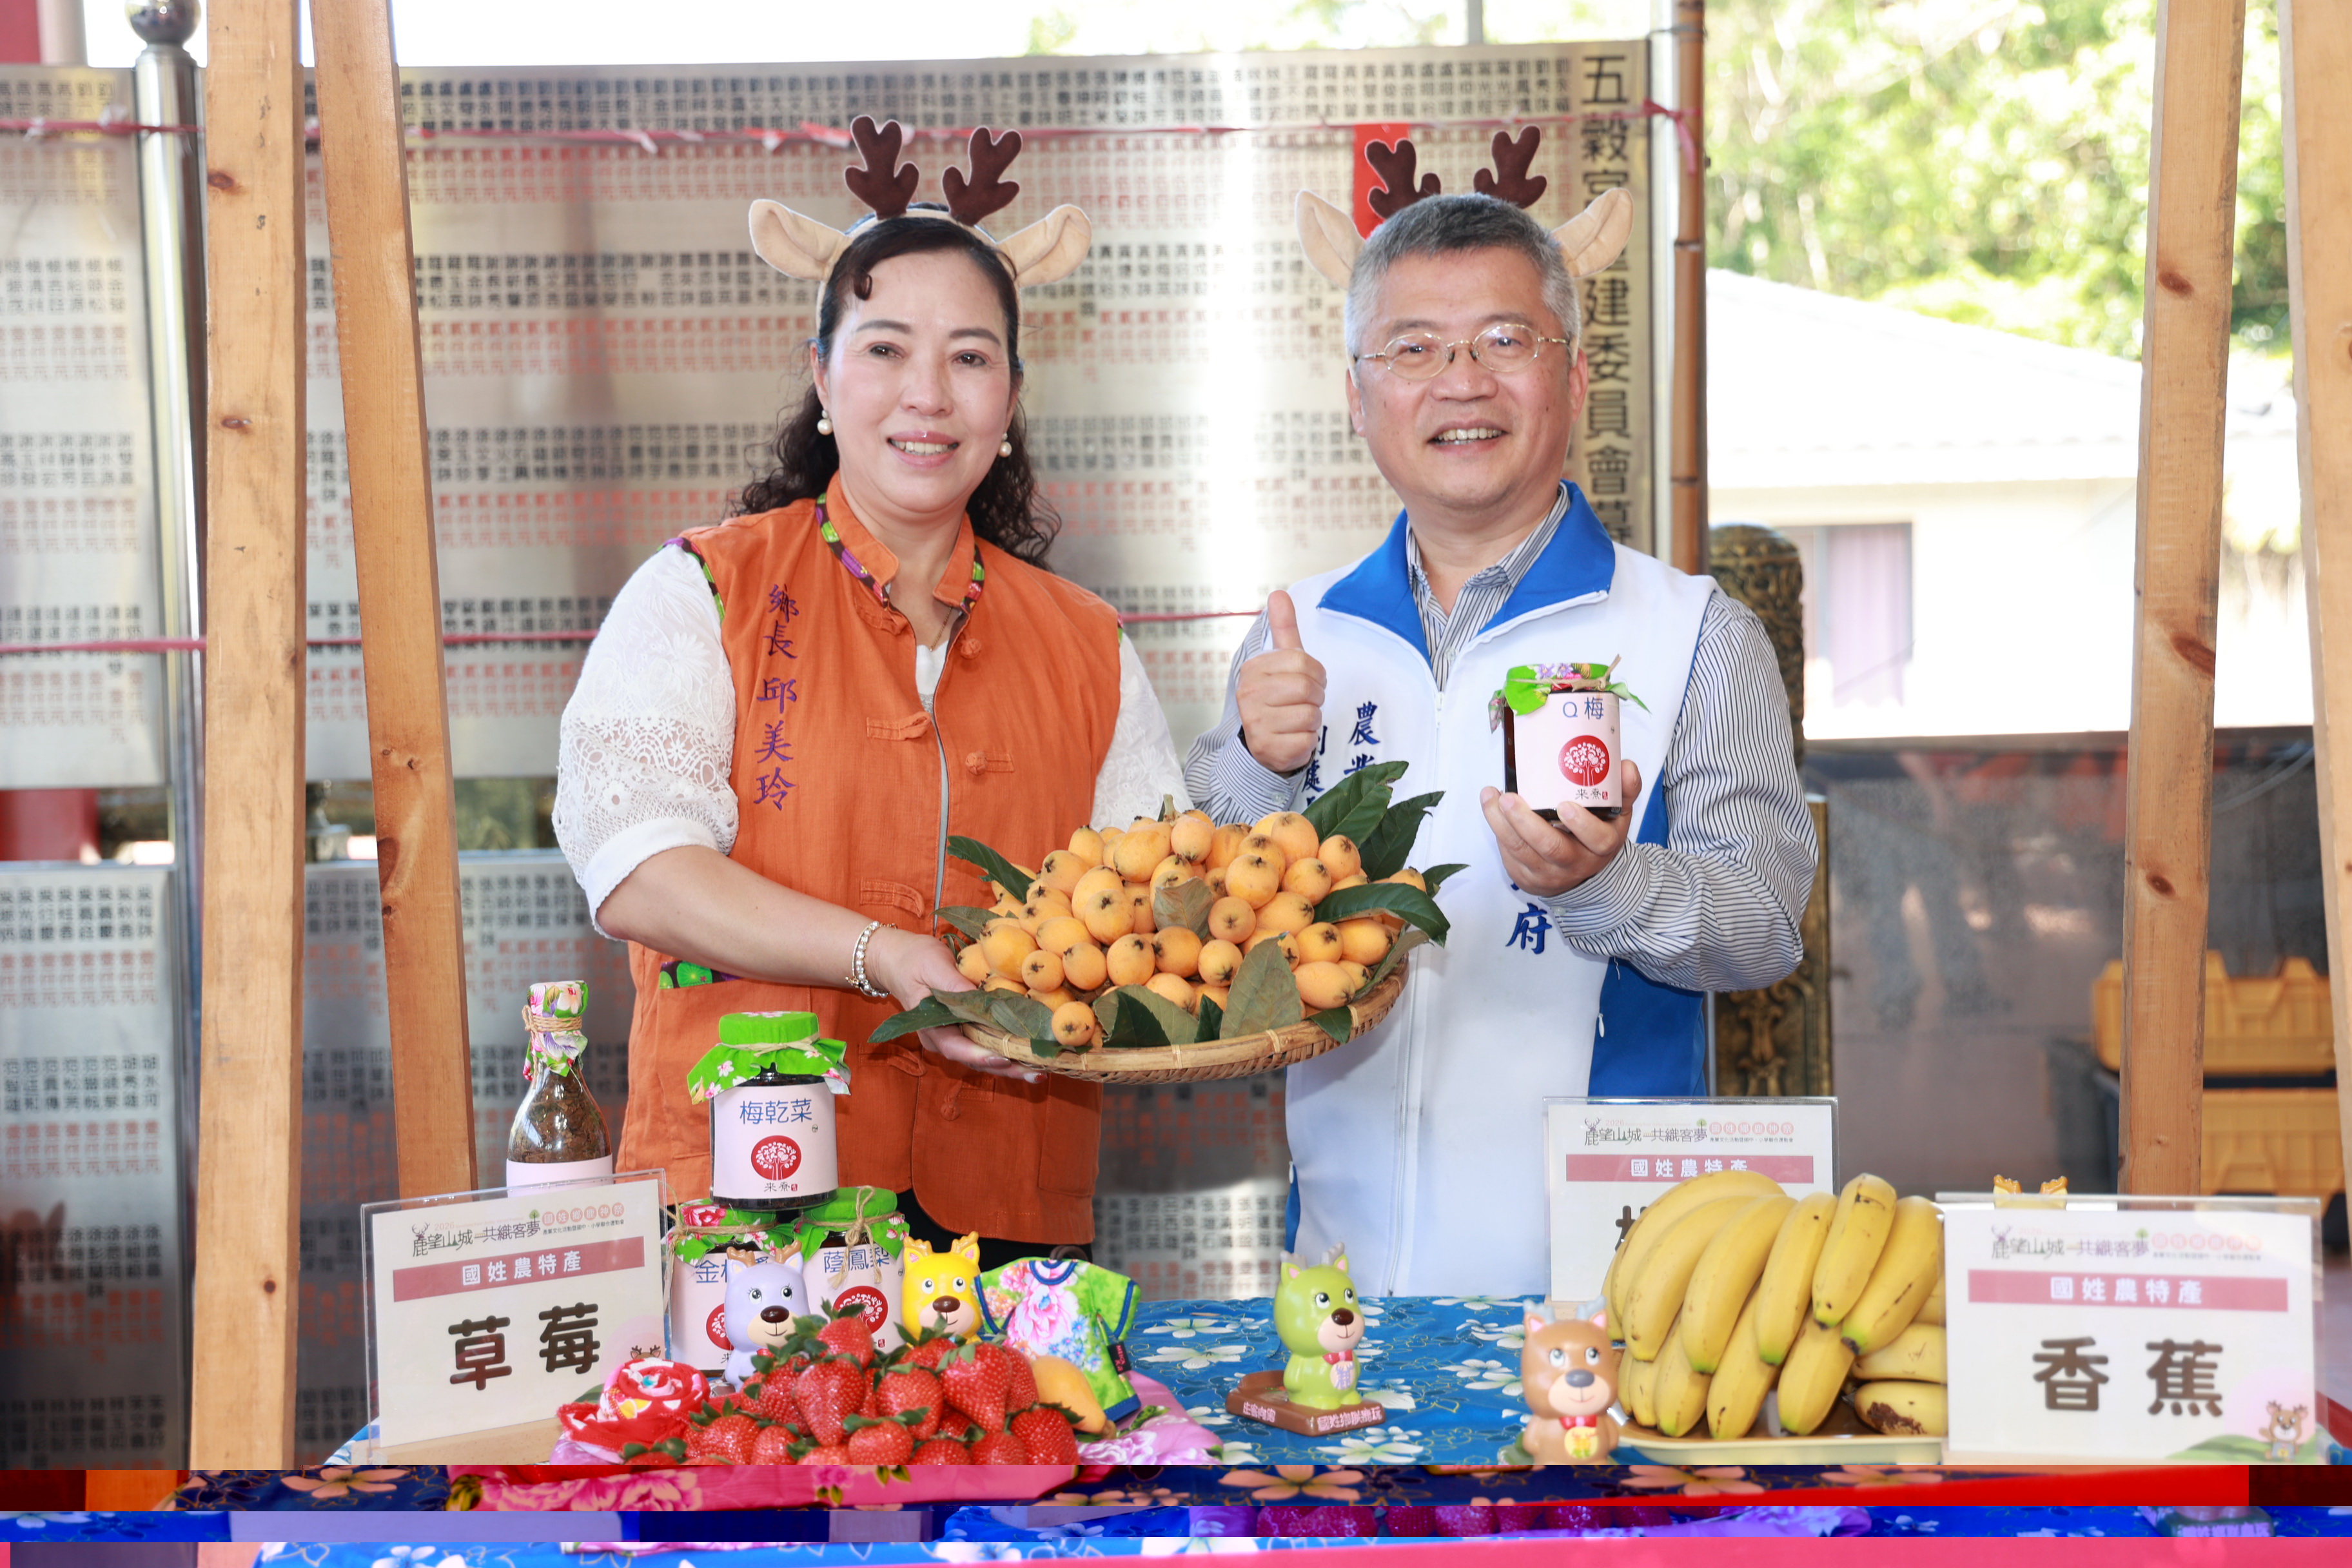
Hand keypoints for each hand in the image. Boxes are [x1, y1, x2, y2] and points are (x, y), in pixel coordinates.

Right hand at [864, 927, 1043, 1084]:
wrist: (898, 958)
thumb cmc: (913, 960)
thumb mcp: (932, 965)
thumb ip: (953, 983)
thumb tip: (978, 996)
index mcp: (931, 1027)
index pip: (957, 1048)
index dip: (981, 1056)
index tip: (1004, 1058)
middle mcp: (944, 1038)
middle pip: (976, 1060)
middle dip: (1007, 1068)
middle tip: (1037, 1073)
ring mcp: (955, 1035)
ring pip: (985, 1056)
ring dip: (1013, 1063)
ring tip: (1042, 1069)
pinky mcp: (966, 1027)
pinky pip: (988, 1042)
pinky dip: (1009, 1048)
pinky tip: (1032, 1052)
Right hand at [1237, 589, 1327, 775]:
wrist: (1262, 743)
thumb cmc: (1278, 698)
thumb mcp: (1281, 662)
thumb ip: (1283, 629)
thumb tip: (1279, 593)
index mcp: (1253, 670)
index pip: (1302, 661)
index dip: (1315, 673)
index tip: (1307, 681)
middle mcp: (1249, 695)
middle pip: (1307, 688)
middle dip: (1315, 697)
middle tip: (1304, 703)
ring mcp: (1256, 724)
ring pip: (1310, 715)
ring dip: (1312, 719)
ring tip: (1296, 721)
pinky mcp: (1269, 749)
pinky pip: (1307, 740)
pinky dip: (1308, 741)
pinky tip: (1293, 738)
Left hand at [1479, 760, 1644, 898]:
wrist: (1583, 875)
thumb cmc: (1597, 834)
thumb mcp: (1617, 814)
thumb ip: (1624, 789)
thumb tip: (1626, 765)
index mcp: (1602, 845)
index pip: (1597, 839)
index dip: (1581, 824)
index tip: (1565, 805)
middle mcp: (1576, 863)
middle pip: (1552, 848)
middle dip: (1528, 823)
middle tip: (1509, 799)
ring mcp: (1550, 873)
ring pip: (1523, 852)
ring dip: (1503, 824)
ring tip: (1492, 798)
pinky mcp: (1527, 877)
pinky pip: (1510, 857)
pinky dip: (1498, 831)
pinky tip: (1491, 809)